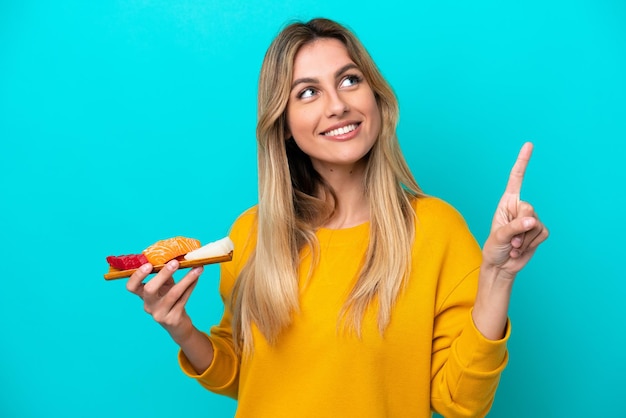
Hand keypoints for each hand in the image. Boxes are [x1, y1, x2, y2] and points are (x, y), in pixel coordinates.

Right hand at [126, 259, 203, 342]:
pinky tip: (197, 276)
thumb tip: (175, 256)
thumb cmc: (169, 300)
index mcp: (143, 295)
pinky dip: (191, 286)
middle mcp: (148, 305)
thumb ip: (166, 274)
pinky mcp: (173, 318)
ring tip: (197, 268)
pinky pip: (183, 299)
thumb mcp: (165, 287)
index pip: (131, 287)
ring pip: (173, 294)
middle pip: (150, 290)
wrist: (177, 325)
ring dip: (186, 279)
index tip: (148, 264)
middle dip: (162, 275)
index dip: (137, 276)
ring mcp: (160, 314)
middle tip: (175, 263)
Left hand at [482, 142, 548, 279]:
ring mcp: (530, 220)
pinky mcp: (539, 232)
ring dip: (522, 240)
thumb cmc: (493, 248)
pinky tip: (519, 249)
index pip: (516, 179)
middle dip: (518, 227)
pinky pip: (541, 234)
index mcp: (506, 203)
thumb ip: (514, 227)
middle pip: (528, 209)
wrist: (500, 266)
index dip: (522, 162)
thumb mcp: (498, 236)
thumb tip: (533, 221)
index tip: (529, 144)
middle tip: (508, 240)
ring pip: (535, 224)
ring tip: (512, 246)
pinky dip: (529, 244)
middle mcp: (519, 208)